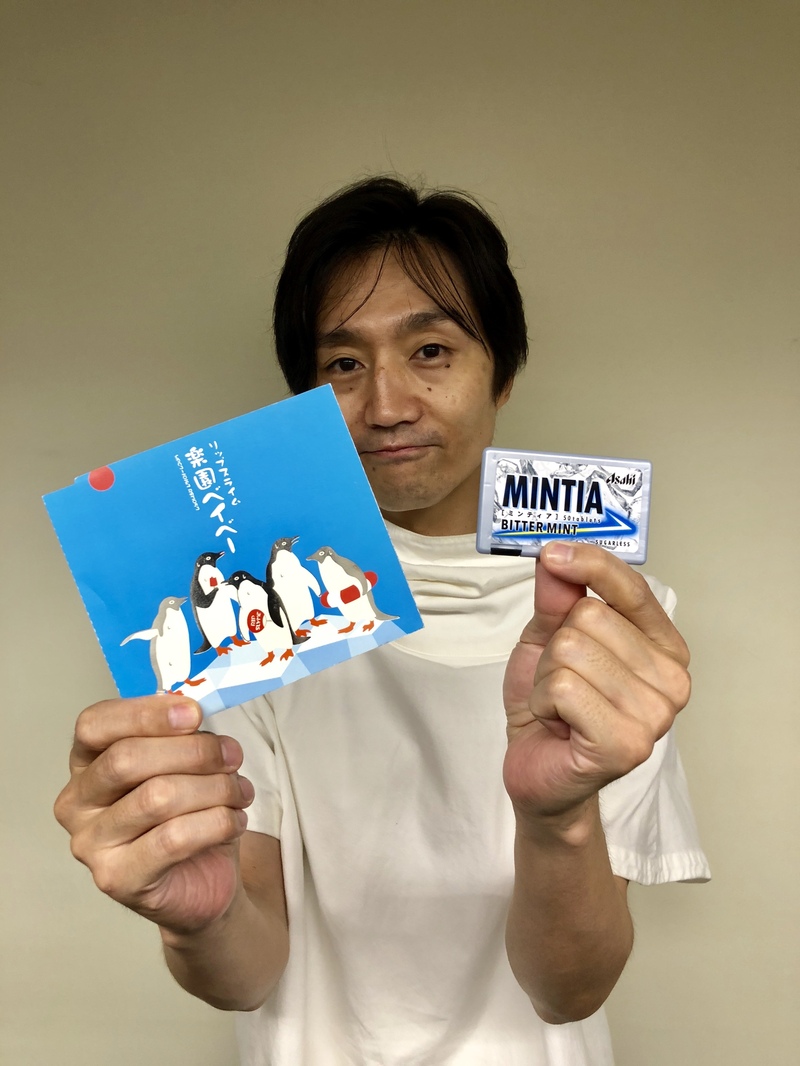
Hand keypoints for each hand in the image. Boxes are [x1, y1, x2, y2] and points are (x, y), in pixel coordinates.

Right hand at [54, 696, 253, 934]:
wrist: (200, 880)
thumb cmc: (188, 812)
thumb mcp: (185, 762)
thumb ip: (180, 734)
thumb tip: (192, 709)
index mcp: (86, 761)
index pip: (95, 724)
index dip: (145, 713)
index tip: (194, 713)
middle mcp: (77, 802)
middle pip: (127, 758)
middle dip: (193, 751)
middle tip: (231, 755)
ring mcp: (90, 844)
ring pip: (157, 797)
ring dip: (214, 789)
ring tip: (240, 792)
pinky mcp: (117, 879)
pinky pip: (173, 839)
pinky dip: (216, 822)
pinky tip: (234, 820)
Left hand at [503, 542, 690, 822]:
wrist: (538, 769)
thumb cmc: (552, 705)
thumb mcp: (548, 638)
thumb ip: (557, 597)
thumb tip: (555, 558)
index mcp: (663, 647)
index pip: (631, 587)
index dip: (590, 564)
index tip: (553, 554)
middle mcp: (672, 679)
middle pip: (589, 616)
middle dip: (555, 647)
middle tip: (561, 684)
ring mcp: (655, 715)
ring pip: (572, 650)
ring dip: (547, 678)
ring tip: (560, 706)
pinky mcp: (628, 744)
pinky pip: (564, 688)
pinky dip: (544, 702)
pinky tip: (559, 725)